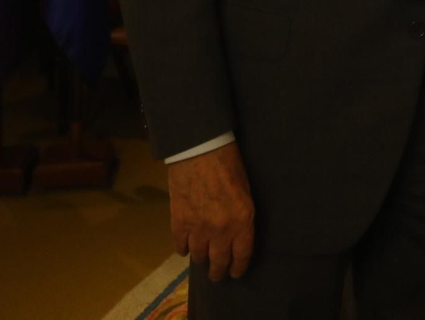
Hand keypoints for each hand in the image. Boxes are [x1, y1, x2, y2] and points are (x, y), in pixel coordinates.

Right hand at [167, 141, 254, 279]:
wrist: (200, 149)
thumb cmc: (229, 164)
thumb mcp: (245, 192)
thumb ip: (241, 216)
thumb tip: (235, 233)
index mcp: (242, 222)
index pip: (241, 255)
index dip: (238, 267)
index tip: (236, 273)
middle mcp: (221, 231)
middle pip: (219, 262)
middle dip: (218, 272)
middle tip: (217, 276)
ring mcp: (198, 228)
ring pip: (199, 256)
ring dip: (201, 259)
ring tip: (202, 260)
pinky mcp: (179, 221)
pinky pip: (180, 244)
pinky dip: (182, 248)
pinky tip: (184, 248)